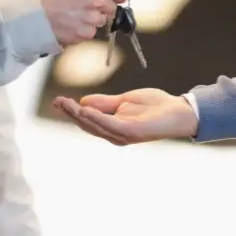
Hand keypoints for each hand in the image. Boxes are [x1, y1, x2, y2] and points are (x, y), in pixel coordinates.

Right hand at [37, 0, 127, 45]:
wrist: (32, 13)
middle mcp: (96, 1)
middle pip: (113, 9)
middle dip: (102, 9)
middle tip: (84, 7)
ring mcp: (92, 19)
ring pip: (101, 22)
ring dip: (91, 21)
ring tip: (72, 15)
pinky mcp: (85, 34)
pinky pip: (90, 34)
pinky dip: (82, 31)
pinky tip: (69, 24)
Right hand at [52, 88, 198, 145]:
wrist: (178, 111)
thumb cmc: (155, 107)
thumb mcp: (124, 100)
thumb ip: (104, 103)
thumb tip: (83, 102)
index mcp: (113, 127)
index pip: (87, 120)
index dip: (72, 111)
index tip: (58, 100)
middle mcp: (115, 134)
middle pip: (87, 124)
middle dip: (71, 113)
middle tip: (57, 102)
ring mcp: (123, 135)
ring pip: (95, 125)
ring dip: (78, 115)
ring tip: (66, 104)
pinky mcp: (132, 132)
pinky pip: (110, 125)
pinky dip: (96, 118)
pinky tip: (85, 110)